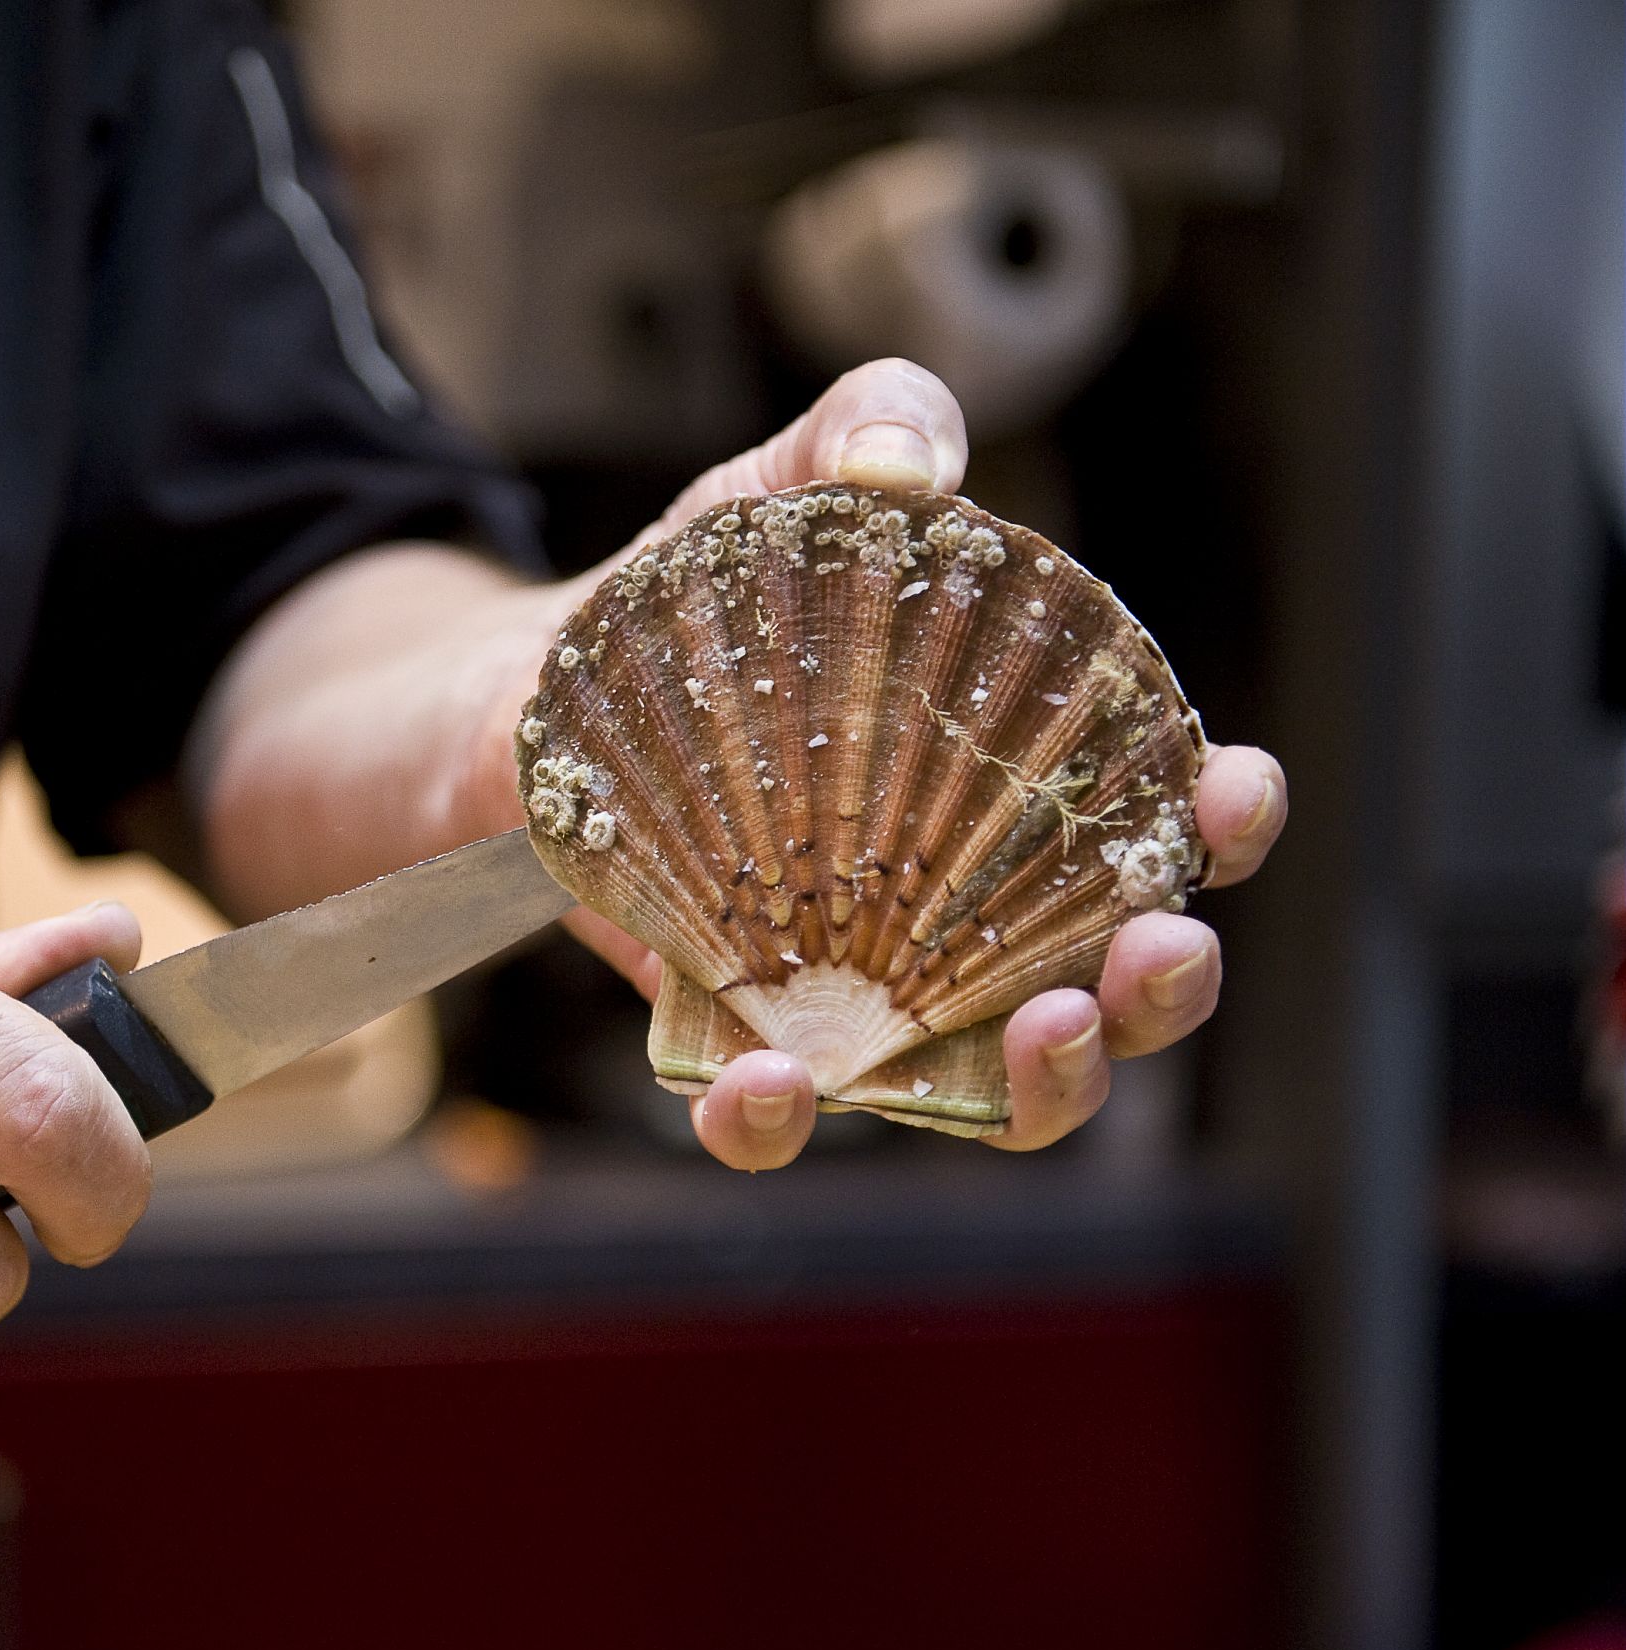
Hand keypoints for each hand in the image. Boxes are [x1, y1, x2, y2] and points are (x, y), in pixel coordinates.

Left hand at [476, 358, 1289, 1169]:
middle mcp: (955, 914)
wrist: (516, 700)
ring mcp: (853, 990)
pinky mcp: (732, 1031)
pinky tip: (774, 1083)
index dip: (1218, 822)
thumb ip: (862, 435)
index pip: (1152, 823)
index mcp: (1005, 788)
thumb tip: (906, 455)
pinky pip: (780, 1109)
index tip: (1231, 792)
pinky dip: (783, 1117)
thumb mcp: (772, 494)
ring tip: (1041, 1038)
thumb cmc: (687, 604)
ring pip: (984, 1085)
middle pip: (1107, 984)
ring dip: (1041, 1085)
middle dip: (1159, 986)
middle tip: (1161, 952)